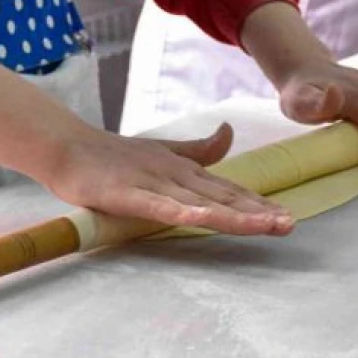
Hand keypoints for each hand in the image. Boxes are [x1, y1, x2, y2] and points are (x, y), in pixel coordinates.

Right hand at [41, 122, 294, 234]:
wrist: (68, 146)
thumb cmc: (113, 155)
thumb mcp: (163, 151)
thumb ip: (198, 149)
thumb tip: (228, 132)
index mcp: (185, 170)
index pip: (227, 189)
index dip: (257, 203)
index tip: (285, 216)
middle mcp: (176, 175)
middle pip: (222, 197)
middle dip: (257, 212)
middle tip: (289, 224)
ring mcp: (153, 184)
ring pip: (201, 202)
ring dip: (235, 214)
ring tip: (265, 225)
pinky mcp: (127, 194)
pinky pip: (159, 205)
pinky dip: (183, 211)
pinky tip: (204, 217)